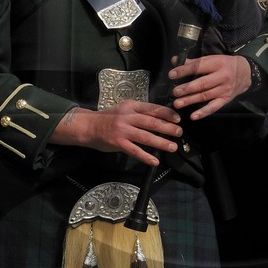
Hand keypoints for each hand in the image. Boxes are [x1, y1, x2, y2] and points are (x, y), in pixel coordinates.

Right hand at [56, 99, 181, 166]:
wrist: (88, 126)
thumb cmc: (108, 119)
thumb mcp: (124, 110)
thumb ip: (139, 113)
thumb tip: (160, 118)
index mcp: (131, 106)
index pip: (152, 108)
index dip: (167, 113)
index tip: (178, 118)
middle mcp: (128, 116)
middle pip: (152, 122)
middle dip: (168, 127)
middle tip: (179, 132)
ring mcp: (122, 130)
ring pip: (146, 136)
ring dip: (161, 142)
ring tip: (172, 147)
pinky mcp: (117, 143)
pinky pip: (134, 150)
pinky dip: (146, 156)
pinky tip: (154, 161)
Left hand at [169, 54, 250, 120]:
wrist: (245, 72)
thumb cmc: (225, 64)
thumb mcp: (212, 59)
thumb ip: (194, 61)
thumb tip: (176, 60)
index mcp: (217, 63)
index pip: (198, 67)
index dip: (184, 70)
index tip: (172, 74)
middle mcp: (222, 77)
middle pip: (203, 83)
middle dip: (187, 88)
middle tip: (175, 91)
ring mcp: (224, 89)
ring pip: (205, 96)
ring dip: (190, 100)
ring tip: (178, 103)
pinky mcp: (225, 99)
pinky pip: (214, 107)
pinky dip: (203, 112)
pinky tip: (193, 116)